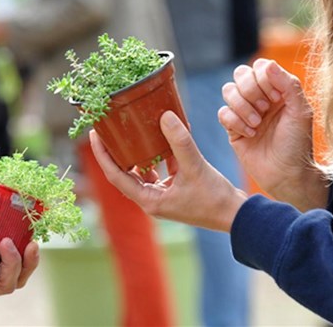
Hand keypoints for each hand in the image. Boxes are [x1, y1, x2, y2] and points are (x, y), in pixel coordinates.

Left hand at [90, 111, 247, 231]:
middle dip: (114, 152)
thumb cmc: (215, 198)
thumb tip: (164, 116)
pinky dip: (154, 157)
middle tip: (106, 129)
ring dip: (134, 153)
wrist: (237, 216)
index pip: (116, 175)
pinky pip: (156, 171)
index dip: (103, 155)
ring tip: (127, 132)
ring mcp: (161, 196)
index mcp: (148, 200)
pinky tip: (157, 140)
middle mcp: (150, 200)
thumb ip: (179, 142)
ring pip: (139, 171)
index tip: (95, 134)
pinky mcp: (172, 191)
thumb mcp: (195, 167)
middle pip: (123, 173)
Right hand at [217, 59, 327, 209]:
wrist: (285, 173)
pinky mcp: (231, 128)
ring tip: (256, 123)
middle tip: (265, 109)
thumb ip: (288, 84)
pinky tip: (249, 134)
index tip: (277, 97)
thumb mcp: (300, 111)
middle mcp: (260, 98)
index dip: (263, 78)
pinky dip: (235, 122)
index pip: (260, 67)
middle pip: (240, 75)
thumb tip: (267, 65)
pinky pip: (222, 113)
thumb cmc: (297, 143)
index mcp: (278, 90)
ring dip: (242, 107)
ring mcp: (244, 112)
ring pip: (228, 91)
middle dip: (250, 91)